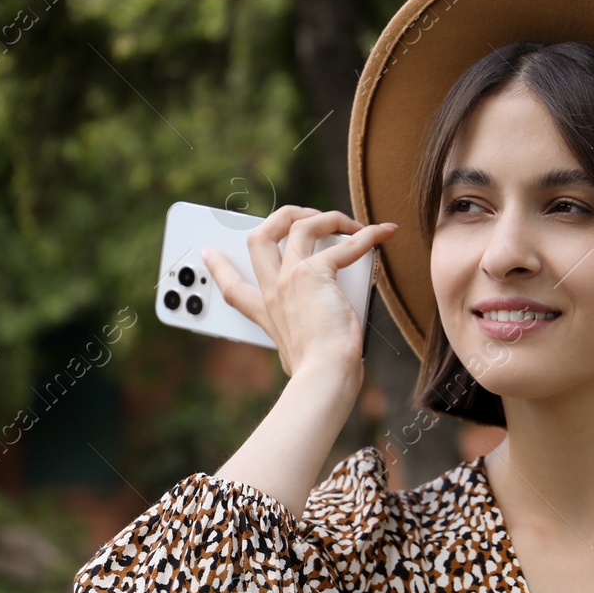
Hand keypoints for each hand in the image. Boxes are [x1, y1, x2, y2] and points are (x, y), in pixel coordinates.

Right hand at [202, 205, 396, 376]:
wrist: (324, 375)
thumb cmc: (316, 372)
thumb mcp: (295, 356)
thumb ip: (301, 340)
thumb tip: (323, 337)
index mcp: (265, 312)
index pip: (232, 287)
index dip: (219, 267)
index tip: (210, 253)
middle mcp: (274, 290)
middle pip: (259, 237)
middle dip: (281, 217)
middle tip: (305, 217)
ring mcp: (292, 278)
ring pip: (299, 226)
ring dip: (326, 218)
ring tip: (348, 223)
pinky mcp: (317, 274)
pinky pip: (345, 244)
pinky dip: (368, 235)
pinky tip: (383, 233)